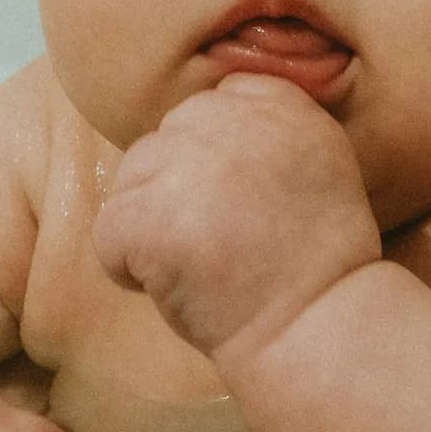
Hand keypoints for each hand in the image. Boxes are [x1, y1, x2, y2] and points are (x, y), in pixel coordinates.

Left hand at [94, 73, 381, 356]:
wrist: (315, 328)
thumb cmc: (317, 264)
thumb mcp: (321, 165)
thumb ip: (267, 129)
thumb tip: (199, 125)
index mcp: (281, 104)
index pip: (214, 103)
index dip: (215, 159)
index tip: (241, 206)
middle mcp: (234, 122)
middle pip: (167, 137)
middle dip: (177, 188)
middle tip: (219, 241)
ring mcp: (190, 166)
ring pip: (131, 177)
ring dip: (151, 223)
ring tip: (199, 265)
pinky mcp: (152, 215)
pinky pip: (109, 231)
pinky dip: (128, 268)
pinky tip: (173, 287)